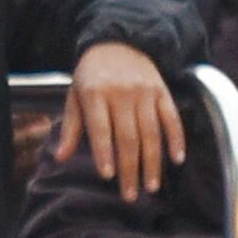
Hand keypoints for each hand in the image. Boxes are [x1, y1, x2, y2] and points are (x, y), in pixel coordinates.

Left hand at [58, 43, 184, 199]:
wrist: (119, 42)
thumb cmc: (92, 75)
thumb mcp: (75, 95)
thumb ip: (71, 126)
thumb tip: (60, 157)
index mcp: (95, 93)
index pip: (100, 128)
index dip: (104, 153)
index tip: (108, 176)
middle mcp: (122, 93)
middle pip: (128, 137)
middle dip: (130, 169)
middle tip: (131, 195)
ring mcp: (145, 92)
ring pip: (151, 133)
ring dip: (153, 162)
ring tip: (151, 186)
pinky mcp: (162, 92)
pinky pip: (172, 118)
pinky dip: (176, 139)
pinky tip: (177, 160)